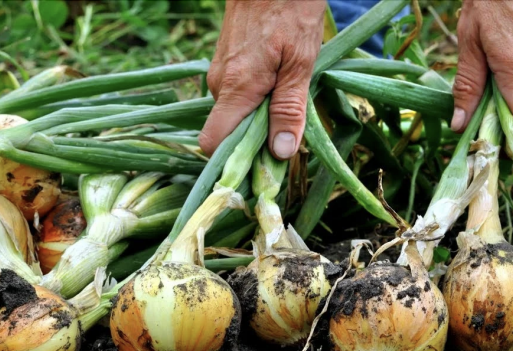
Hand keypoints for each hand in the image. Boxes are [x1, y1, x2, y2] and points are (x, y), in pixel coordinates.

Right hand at [199, 0, 326, 159]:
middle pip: (228, 134)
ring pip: (235, 115)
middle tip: (289, 140)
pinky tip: (279, 88)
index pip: (213, 143)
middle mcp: (219, 85)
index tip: (260, 172)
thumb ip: (289, 109)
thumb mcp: (300, 62)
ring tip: (288, 106)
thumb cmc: (290, 11)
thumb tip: (280, 153)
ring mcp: (219, 74)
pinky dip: (256, 103)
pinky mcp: (226, 66)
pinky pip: (237, 97)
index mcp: (235, 88)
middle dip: (256, 143)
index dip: (232, 164)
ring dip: (260, 121)